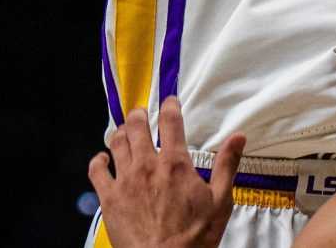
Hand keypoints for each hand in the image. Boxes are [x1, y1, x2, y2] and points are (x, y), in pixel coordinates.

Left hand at [88, 101, 246, 247]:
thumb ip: (227, 166)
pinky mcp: (109, 197)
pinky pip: (96, 170)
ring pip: (116, 142)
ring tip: (124, 133)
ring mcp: (125, 180)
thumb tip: (239, 137)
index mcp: (175, 164)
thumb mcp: (220, 202)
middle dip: (138, 115)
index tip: (169, 101)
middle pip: (136, 125)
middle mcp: (147, 165)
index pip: (170, 121)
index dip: (169, 105)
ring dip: (120, 133)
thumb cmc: (195, 238)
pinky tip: (103, 159)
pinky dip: (98, 160)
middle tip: (142, 115)